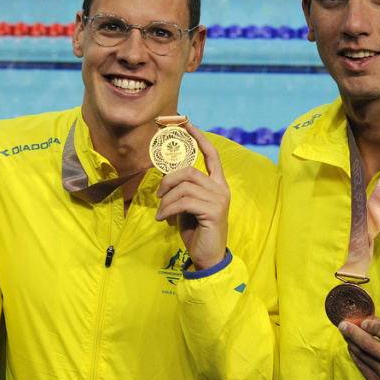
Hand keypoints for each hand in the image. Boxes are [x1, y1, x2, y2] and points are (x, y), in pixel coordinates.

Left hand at [155, 122, 229, 270]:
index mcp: (217, 184)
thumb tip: (164, 172)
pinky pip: (184, 201)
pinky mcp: (213, 211)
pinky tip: (163, 220)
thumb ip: (181, 189)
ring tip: (161, 213)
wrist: (207, 256)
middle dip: (168, 180)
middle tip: (158, 195)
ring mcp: (219, 199)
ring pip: (184, 187)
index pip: (211, 155)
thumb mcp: (186, 205)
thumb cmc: (196, 231)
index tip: (186, 122)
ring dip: (166, 200)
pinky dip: (168, 209)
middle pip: (189, 171)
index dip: (198, 137)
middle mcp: (221, 189)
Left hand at [338, 318, 379, 379]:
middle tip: (343, 324)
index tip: (363, 321)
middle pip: (370, 345)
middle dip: (353, 332)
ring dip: (351, 343)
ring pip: (362, 356)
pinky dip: (355, 355)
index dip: (371, 324)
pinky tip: (353, 347)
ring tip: (346, 334)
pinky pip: (362, 368)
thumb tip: (368, 319)